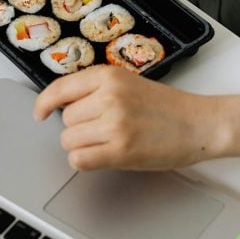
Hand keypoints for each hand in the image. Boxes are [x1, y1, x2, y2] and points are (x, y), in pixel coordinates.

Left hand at [33, 65, 217, 170]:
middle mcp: (109, 97)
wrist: (199, 124)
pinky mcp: (121, 150)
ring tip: (107, 142)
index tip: (40, 113)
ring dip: (82, 146)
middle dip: (78, 128)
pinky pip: (79, 160)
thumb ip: (97, 90)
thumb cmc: (167, 107)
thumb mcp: (129, 84)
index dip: (44, 103)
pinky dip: (85, 162)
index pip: (60, 88)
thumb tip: (62, 106)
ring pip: (69, 141)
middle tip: (103, 130)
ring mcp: (114, 123)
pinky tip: (102, 157)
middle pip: (65, 119)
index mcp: (109, 76)